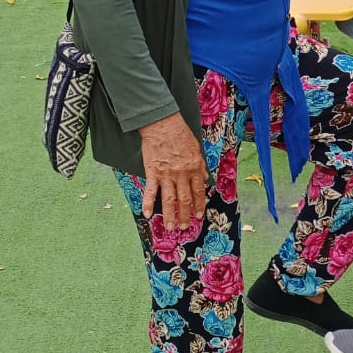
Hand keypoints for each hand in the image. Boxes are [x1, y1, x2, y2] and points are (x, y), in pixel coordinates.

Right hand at [139, 112, 206, 229]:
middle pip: (184, 200)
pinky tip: (147, 214)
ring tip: (170, 226)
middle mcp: (182, 174)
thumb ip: (200, 166)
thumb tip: (204, 179)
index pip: (198, 192)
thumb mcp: (197, 149)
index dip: (199, 205)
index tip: (198, 215)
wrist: (162, 125)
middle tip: (184, 227)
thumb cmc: (180, 134)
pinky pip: (151, 191)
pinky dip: (148, 204)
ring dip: (170, 215)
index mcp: (194, 169)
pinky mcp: (152, 172)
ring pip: (169, 200)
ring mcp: (166, 175)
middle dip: (185, 215)